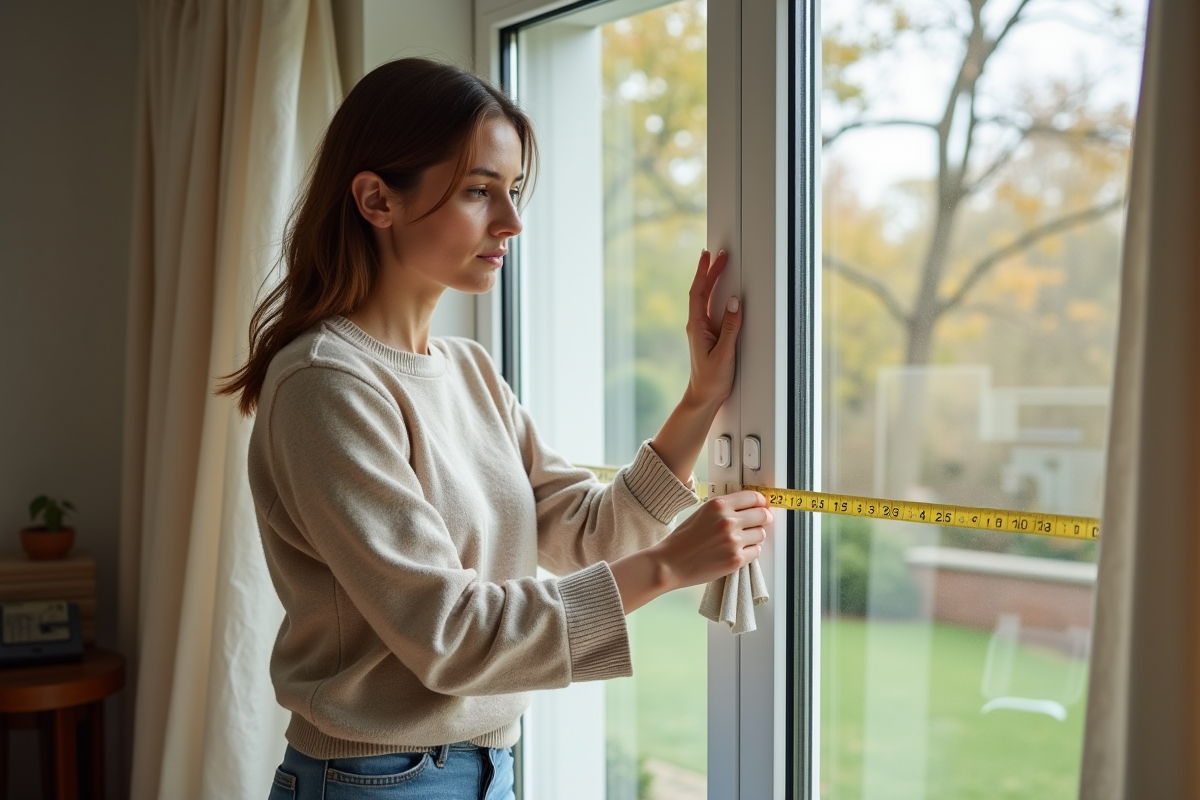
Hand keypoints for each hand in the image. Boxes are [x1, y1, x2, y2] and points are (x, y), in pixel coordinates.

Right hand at [609, 490, 770, 612]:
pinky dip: (751, 551)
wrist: (670, 564)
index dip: (760, 502)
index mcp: (718, 505)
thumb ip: (724, 508)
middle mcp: (727, 521)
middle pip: (762, 515)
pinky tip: (739, 550)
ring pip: (761, 534)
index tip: (762, 505)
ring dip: (755, 536)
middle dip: (763, 518)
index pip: (752, 497)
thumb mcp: (701, 513)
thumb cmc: (682, 540)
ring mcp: (733, 541)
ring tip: (743, 539)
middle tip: (759, 522)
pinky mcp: (736, 559)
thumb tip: (749, 508)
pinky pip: (756, 551)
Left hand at [685, 249, 741, 409]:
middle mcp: (697, 325)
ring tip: (720, 264)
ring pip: (707, 299)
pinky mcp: (710, 335)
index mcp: (696, 327)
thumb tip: (736, 303)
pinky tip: (722, 290)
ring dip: (713, 281)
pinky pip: (712, 309)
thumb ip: (731, 328)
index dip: (703, 272)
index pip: (698, 293)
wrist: (703, 397)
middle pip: (702, 292)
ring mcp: (703, 329)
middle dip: (710, 271)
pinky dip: (717, 295)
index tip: (708, 256)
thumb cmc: (711, 379)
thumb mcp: (724, 353)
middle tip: (720, 254)